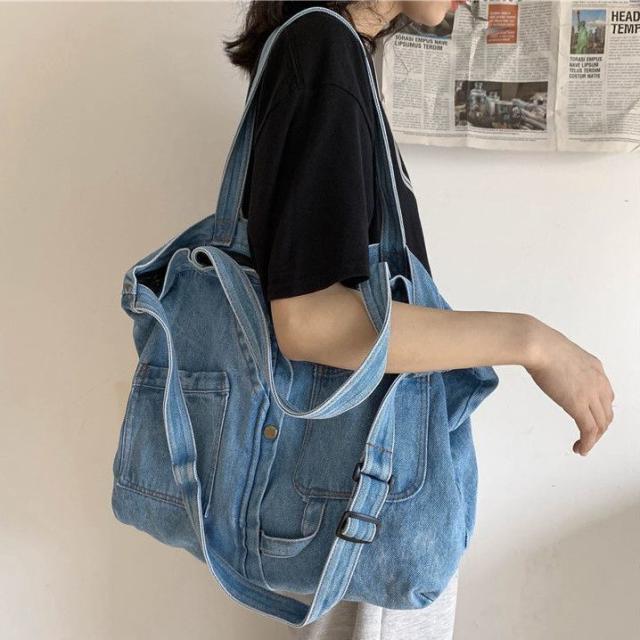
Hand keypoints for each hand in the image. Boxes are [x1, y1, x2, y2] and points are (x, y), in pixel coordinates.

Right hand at [525, 319, 614, 455]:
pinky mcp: (579, 406)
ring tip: (582, 446)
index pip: (606, 396)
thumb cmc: (541, 345)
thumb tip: (552, 368)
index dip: (600, 411)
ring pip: (601, 425)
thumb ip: (564, 364)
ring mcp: (590, 394)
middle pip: (607, 413)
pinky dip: (587, 443)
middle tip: (586, 437)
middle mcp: (599, 382)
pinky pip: (589, 431)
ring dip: (593, 439)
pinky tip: (580, 448)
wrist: (539, 346)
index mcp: (595, 368)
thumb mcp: (561, 353)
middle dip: (598, 428)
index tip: (589, 419)